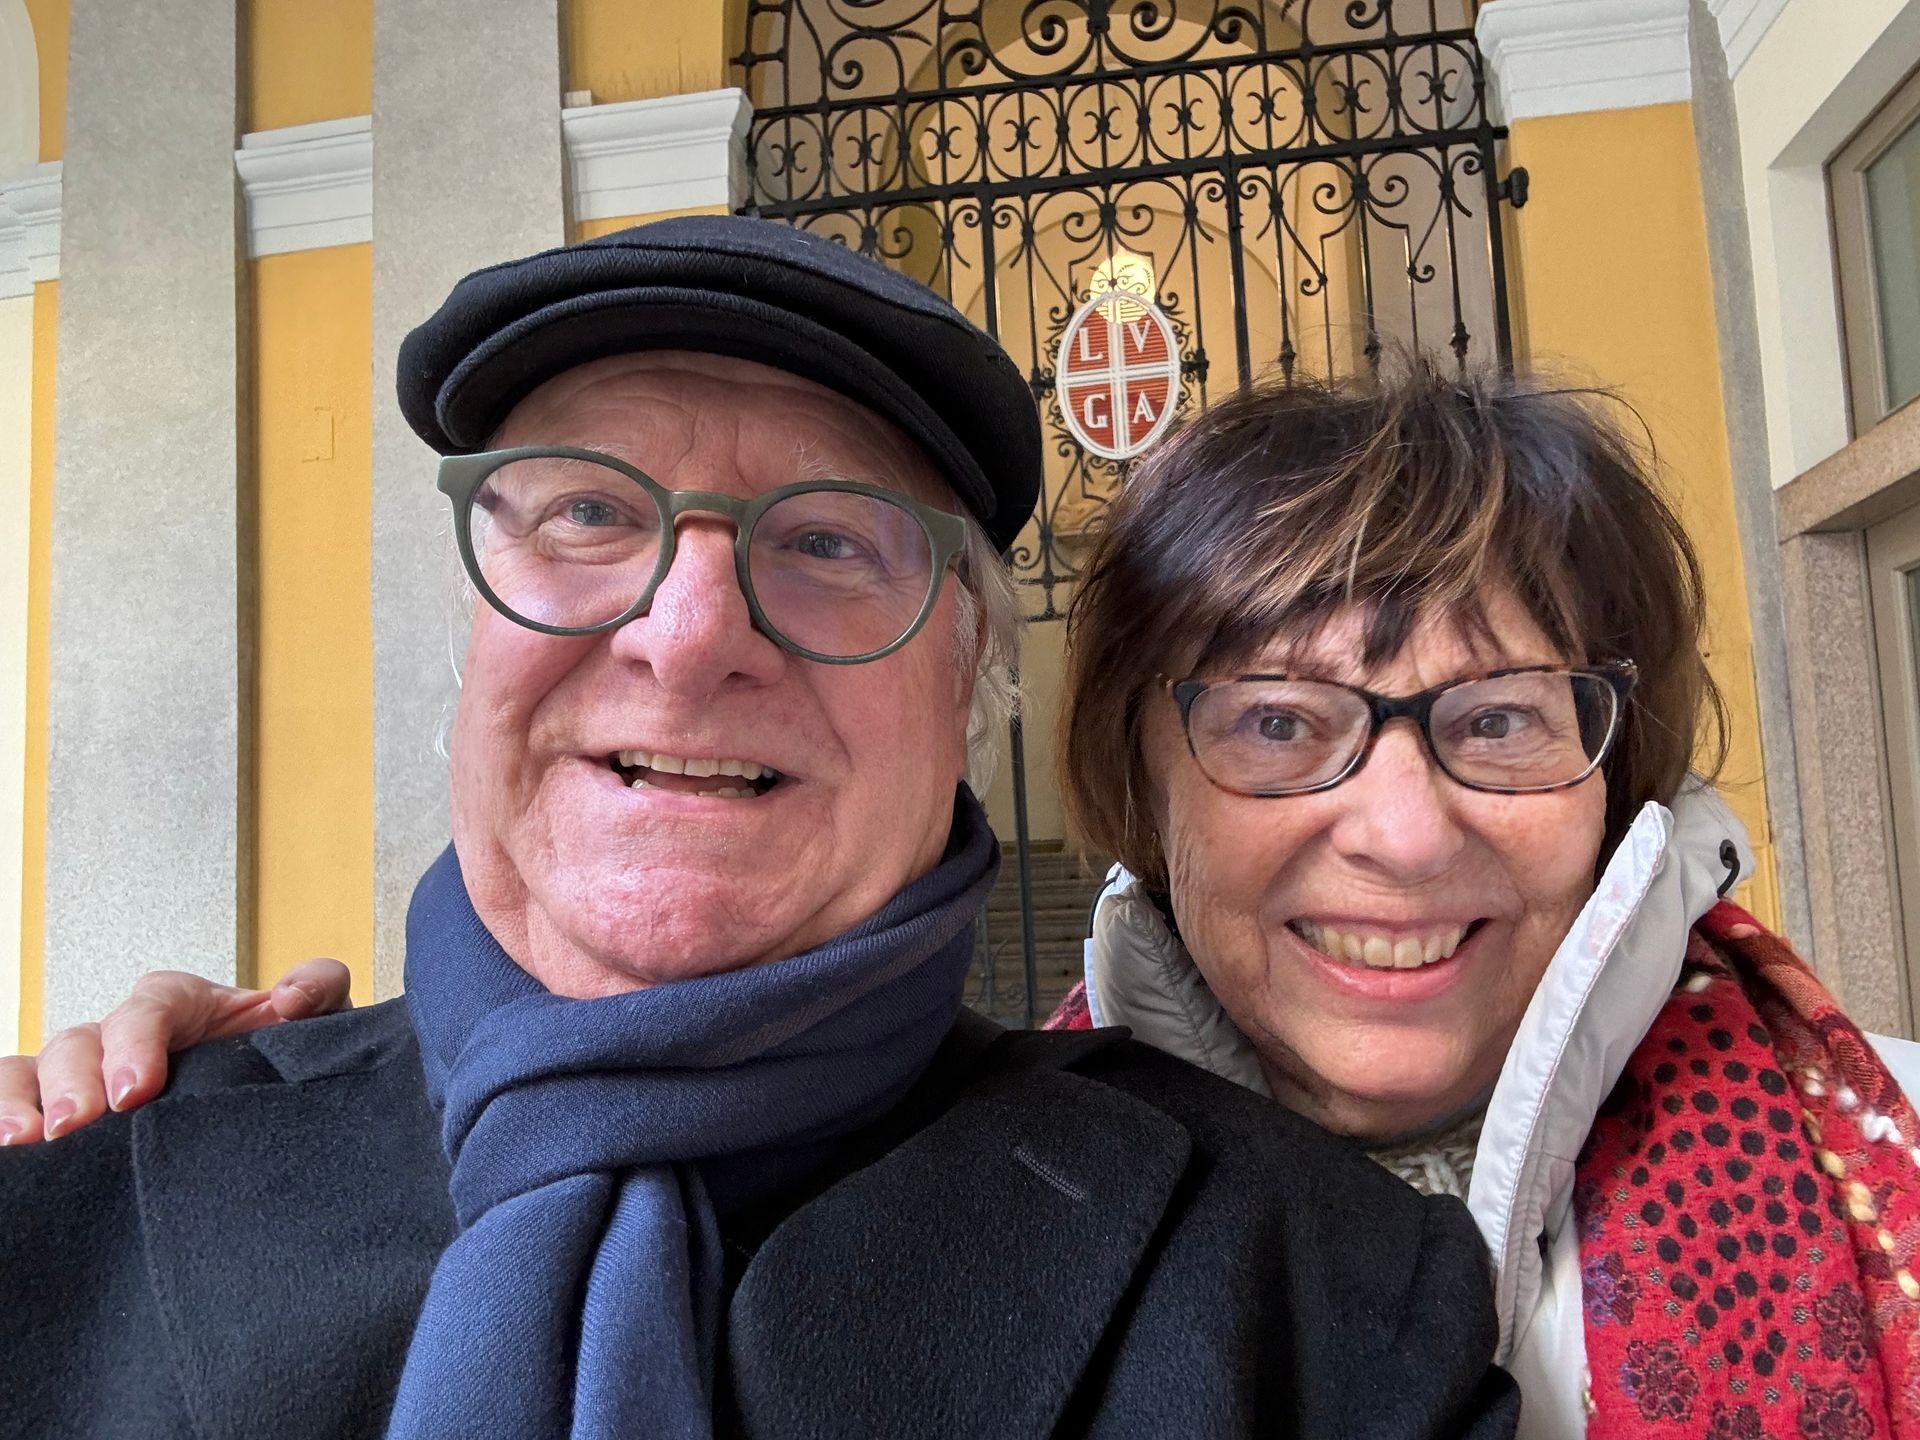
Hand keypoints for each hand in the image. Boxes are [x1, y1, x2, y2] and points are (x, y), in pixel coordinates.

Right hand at [0, 959, 352, 1143]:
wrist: (266, 1108)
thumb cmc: (277, 1060)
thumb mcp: (309, 1025)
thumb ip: (317, 991)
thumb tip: (292, 995)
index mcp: (178, 1005)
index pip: (149, 1007)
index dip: (136, 1042)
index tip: (136, 1092)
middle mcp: (120, 1034)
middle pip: (80, 1041)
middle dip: (74, 1082)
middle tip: (75, 1125)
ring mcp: (84, 1073)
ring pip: (34, 1071)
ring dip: (23, 1102)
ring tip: (25, 1141)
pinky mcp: (60, 1110)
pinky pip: (15, 1101)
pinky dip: (4, 1116)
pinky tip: (9, 1153)